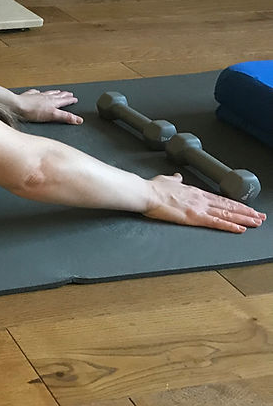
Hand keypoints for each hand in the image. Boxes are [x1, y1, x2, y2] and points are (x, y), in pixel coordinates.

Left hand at [16, 89, 82, 124]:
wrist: (17, 106)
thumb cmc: (32, 111)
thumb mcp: (52, 116)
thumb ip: (65, 117)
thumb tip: (78, 120)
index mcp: (52, 102)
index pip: (64, 101)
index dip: (70, 100)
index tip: (75, 98)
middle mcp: (45, 98)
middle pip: (57, 95)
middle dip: (64, 95)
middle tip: (69, 93)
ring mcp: (36, 96)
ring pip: (47, 93)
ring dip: (53, 92)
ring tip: (57, 91)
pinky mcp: (27, 97)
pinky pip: (34, 93)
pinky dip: (37, 92)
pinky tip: (37, 92)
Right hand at [143, 173, 265, 233]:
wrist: (146, 193)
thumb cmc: (153, 188)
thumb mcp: (166, 180)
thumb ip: (175, 180)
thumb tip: (178, 177)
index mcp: (194, 192)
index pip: (220, 199)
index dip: (235, 204)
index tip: (245, 207)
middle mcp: (201, 199)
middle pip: (228, 206)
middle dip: (246, 212)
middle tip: (260, 216)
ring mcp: (199, 208)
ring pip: (227, 214)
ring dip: (244, 218)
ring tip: (257, 222)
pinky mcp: (194, 217)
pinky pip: (216, 223)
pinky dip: (230, 226)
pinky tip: (240, 229)